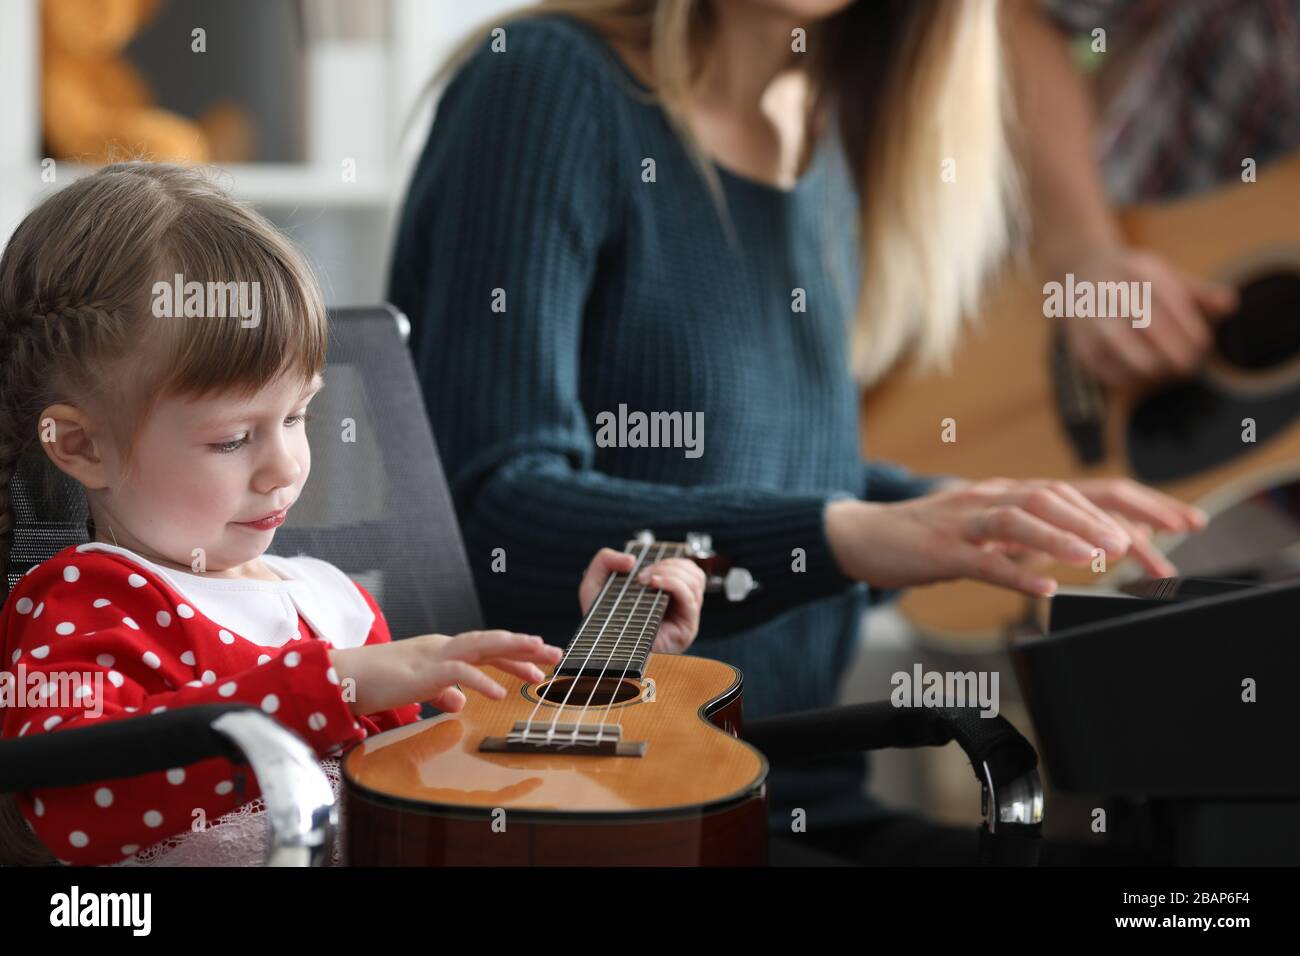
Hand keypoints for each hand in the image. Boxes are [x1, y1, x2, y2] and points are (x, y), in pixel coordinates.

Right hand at [329, 630, 562, 714]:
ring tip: (539, 659)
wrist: (342, 678)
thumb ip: (441, 693)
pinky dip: (482, 682)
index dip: (515, 654)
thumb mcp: (416, 690)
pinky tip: (501, 693)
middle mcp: (443, 648)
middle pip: (492, 642)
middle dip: (525, 646)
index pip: (486, 650)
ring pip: (481, 646)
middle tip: (555, 653)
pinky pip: (459, 674)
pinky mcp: (423, 672)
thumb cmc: (375, 682)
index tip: (541, 663)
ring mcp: (434, 656)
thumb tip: (462, 702)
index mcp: (443, 652)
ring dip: (513, 651)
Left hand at [579, 548, 706, 653]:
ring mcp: (685, 617)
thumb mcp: (595, 584)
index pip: (686, 569)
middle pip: (693, 572)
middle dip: (668, 564)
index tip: (644, 563)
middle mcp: (679, 606)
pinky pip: (689, 598)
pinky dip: (673, 583)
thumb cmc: (600, 622)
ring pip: (695, 580)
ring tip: (646, 579)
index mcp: (666, 594)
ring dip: (670, 571)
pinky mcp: (686, 629)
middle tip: (642, 575)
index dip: (670, 559)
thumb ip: (604, 560)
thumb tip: (631, 559)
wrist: (600, 652)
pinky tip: (653, 583)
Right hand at [825, 476, 1205, 596]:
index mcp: (1014, 494)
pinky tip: (1044, 587)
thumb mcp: (992, 534)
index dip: (1140, 504)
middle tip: (1154, 548)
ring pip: (1023, 517)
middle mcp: (996, 497)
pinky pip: (982, 559)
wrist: (864, 536)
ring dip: (1067, 536)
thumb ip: (1037, 535)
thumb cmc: (930, 538)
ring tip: (1102, 557)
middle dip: (1113, 521)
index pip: (1087, 490)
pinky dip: (1015, 571)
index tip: (1184, 523)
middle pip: (1062, 496)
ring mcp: (966, 520)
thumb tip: (1089, 543)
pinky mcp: (941, 549)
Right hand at [1054, 246, 1236, 385]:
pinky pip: (1114, 373)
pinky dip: (1135, 378)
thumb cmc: (1136, 283)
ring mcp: (1092, 320)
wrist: (1080, 276)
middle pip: (1151, 326)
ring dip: (1157, 368)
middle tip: (1190, 366)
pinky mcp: (1082, 348)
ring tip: (1170, 370)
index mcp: (1138, 269)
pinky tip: (1146, 373)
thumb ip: (1201, 293)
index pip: (1172, 300)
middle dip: (1177, 352)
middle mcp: (1111, 292)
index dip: (1191, 328)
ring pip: (1130, 353)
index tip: (1203, 346)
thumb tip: (1230, 305)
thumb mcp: (1167, 276)